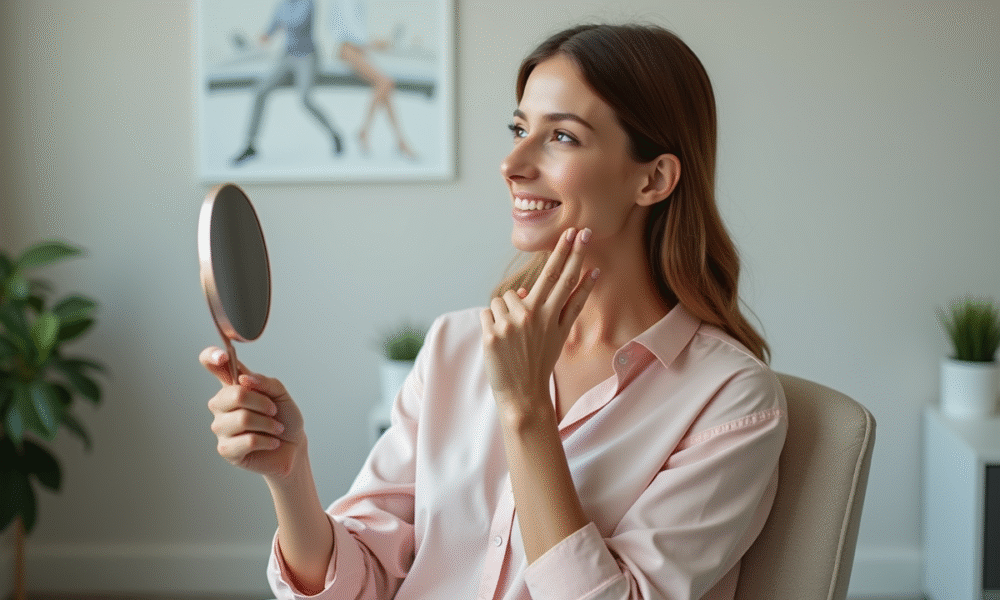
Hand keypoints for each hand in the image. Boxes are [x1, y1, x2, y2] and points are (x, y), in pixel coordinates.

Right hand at [201, 347, 304, 478]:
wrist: (294, 445)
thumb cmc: (284, 417)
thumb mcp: (281, 394)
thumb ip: (265, 382)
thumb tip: (244, 379)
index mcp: (232, 386)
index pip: (211, 364)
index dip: (211, 356)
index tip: (224, 357)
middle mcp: (221, 405)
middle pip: (234, 395)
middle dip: (263, 403)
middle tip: (274, 411)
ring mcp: (221, 428)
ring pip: (243, 419)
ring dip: (268, 424)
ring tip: (276, 429)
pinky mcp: (226, 450)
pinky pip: (248, 440)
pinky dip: (267, 441)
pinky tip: (271, 443)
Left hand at [480, 227, 598, 413]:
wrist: (522, 395)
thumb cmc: (538, 364)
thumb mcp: (558, 337)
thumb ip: (562, 308)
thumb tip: (559, 282)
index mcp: (552, 319)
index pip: (567, 281)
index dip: (576, 257)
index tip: (584, 236)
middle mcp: (536, 317)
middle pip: (550, 275)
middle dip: (564, 250)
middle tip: (575, 230)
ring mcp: (513, 324)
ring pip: (504, 298)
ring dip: (505, 312)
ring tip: (513, 338)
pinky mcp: (492, 334)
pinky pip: (487, 312)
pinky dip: (490, 324)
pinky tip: (500, 343)